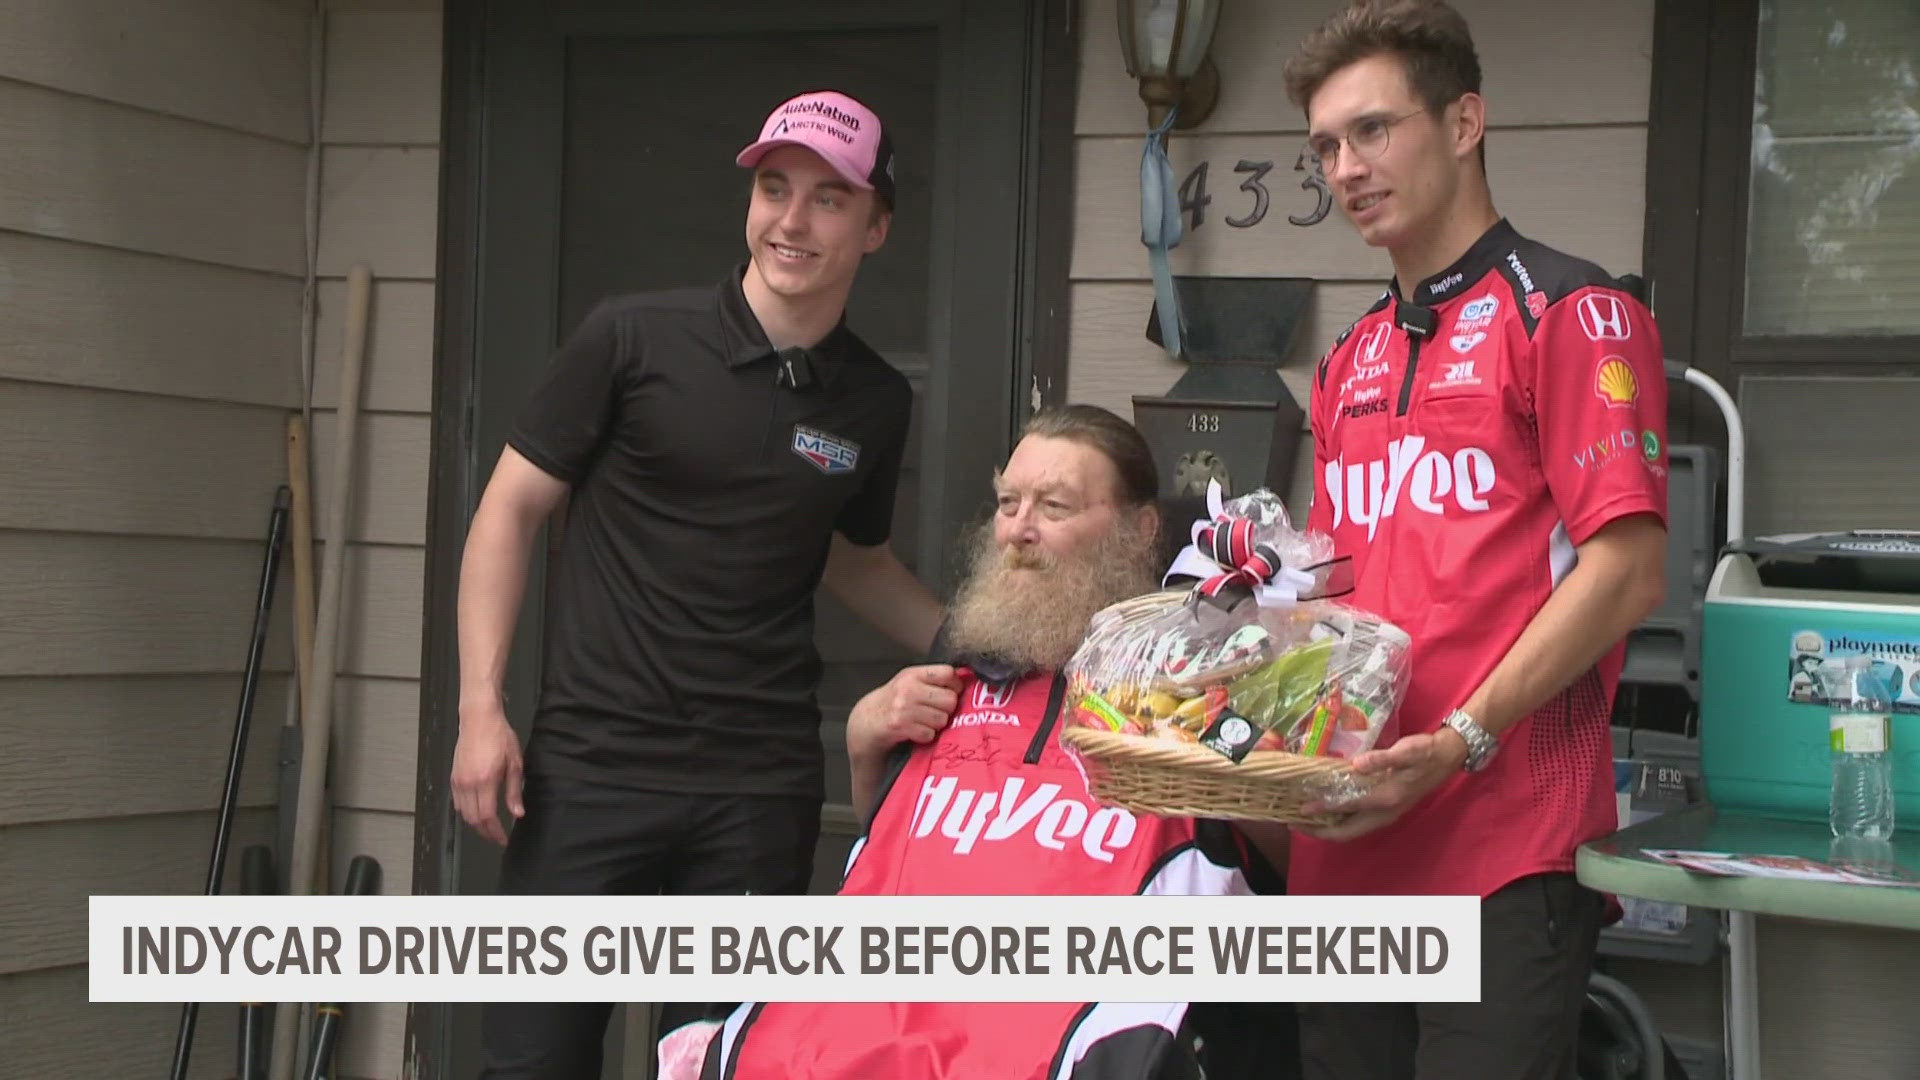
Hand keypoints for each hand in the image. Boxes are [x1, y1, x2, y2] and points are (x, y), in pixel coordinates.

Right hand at [451, 706, 523, 845]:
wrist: (479, 719)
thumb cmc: (498, 735)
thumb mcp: (515, 763)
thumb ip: (514, 791)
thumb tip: (517, 812)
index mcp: (485, 780)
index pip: (487, 817)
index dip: (495, 832)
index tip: (502, 839)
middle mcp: (468, 783)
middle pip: (473, 819)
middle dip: (486, 832)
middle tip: (497, 836)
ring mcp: (458, 780)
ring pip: (463, 813)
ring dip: (475, 824)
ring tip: (489, 827)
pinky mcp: (454, 777)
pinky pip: (457, 802)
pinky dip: (466, 812)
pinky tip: (477, 811)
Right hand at [847, 664, 963, 759]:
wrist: (866, 721)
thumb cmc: (893, 701)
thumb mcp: (910, 683)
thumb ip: (933, 680)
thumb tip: (965, 677)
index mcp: (913, 674)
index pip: (948, 673)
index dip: (955, 685)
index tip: (951, 691)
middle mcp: (908, 689)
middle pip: (950, 699)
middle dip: (947, 708)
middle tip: (935, 711)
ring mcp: (904, 708)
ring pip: (942, 719)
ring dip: (936, 724)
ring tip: (923, 721)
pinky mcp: (900, 726)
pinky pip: (930, 734)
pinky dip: (925, 735)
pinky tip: (915, 730)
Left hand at [1298, 728, 1469, 841]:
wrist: (1446, 758)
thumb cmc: (1425, 753)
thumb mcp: (1407, 751)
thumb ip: (1382, 759)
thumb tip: (1358, 764)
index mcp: (1386, 799)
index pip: (1346, 809)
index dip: (1322, 810)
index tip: (1300, 809)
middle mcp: (1384, 813)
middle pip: (1345, 833)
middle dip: (1318, 831)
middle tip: (1292, 822)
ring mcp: (1385, 815)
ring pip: (1350, 830)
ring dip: (1326, 828)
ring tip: (1303, 819)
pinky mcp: (1385, 810)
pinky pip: (1356, 823)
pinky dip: (1337, 821)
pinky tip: (1325, 810)